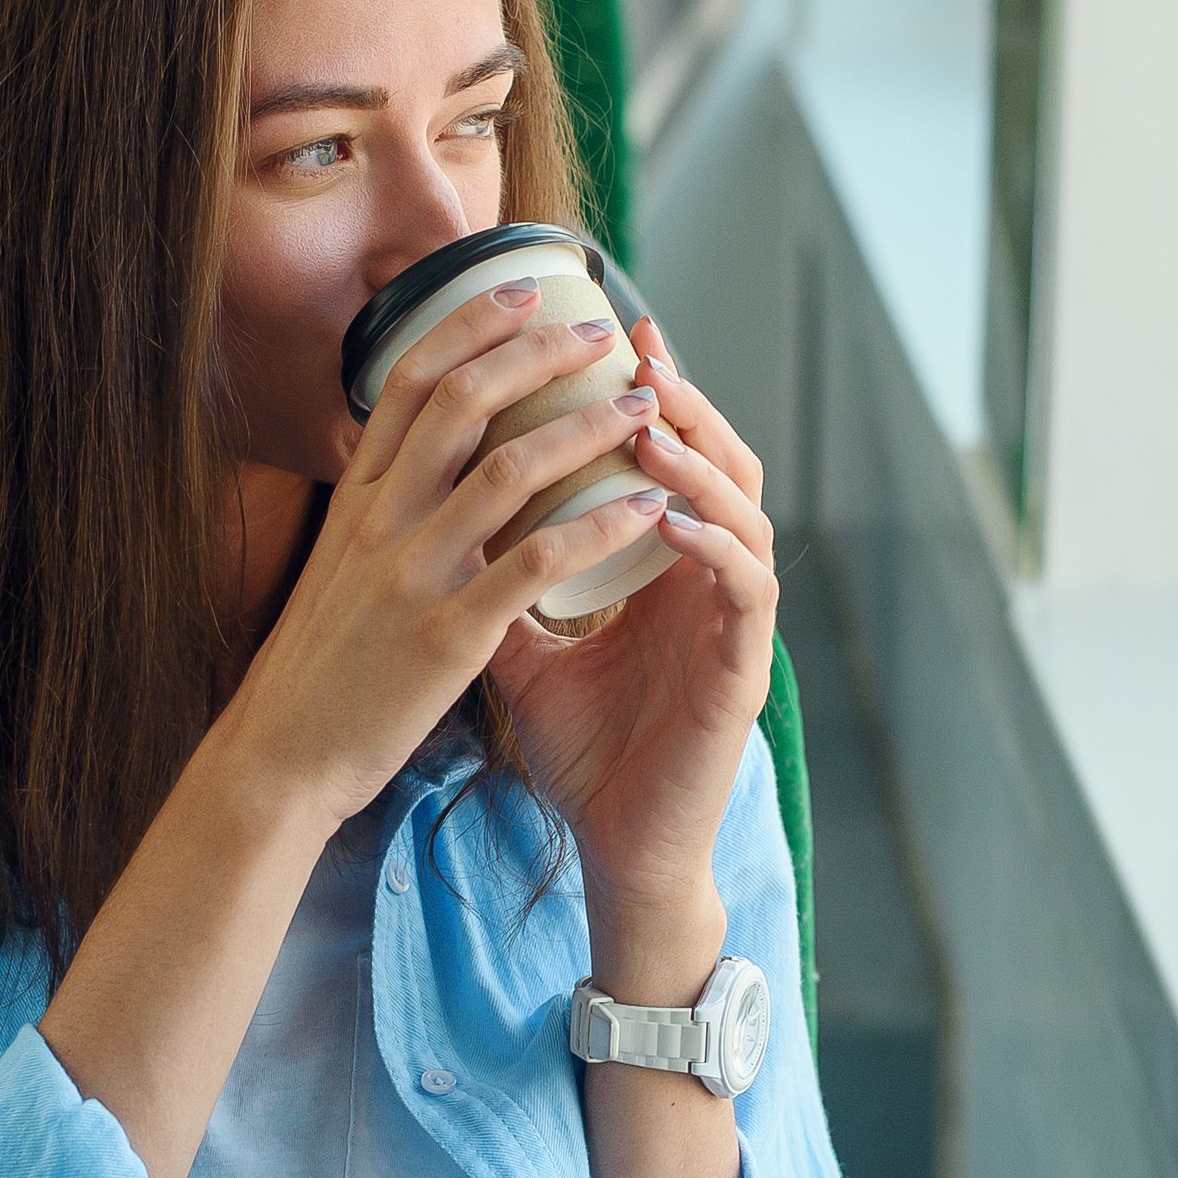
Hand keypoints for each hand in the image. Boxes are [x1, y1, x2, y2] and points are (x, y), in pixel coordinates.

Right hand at [206, 284, 677, 830]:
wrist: (281, 757)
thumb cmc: (321, 667)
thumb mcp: (339, 567)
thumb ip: (383, 510)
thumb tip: (423, 459)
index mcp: (356, 499)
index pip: (408, 381)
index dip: (470, 323)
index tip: (524, 287)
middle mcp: (379, 521)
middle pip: (462, 402)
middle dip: (537, 354)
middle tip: (601, 334)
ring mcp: (411, 574)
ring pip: (508, 470)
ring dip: (586, 428)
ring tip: (644, 409)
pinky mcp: (447, 634)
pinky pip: (537, 562)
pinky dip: (599, 525)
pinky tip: (645, 507)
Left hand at [488, 321, 778, 932]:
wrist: (616, 847)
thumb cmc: (582, 749)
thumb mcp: (522, 649)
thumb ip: (501, 578)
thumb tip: (433, 511)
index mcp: (663, 566)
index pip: (666, 456)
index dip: (644, 392)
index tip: (606, 330)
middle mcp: (708, 578)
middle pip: (718, 460)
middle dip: (685, 400)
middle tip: (641, 349)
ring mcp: (732, 620)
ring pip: (744, 510)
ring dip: (699, 461)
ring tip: (650, 421)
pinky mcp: (744, 667)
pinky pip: (745, 586)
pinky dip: (712, 544)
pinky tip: (669, 515)